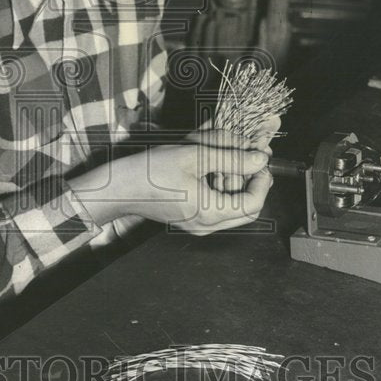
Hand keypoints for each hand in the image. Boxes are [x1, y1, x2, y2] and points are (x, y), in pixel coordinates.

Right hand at [72, 136, 271, 235]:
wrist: (118, 187)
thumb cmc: (150, 171)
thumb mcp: (194, 155)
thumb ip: (231, 156)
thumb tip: (260, 158)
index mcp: (210, 213)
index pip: (254, 203)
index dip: (262, 180)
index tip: (259, 160)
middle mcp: (206, 225)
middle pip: (246, 209)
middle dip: (250, 182)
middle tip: (248, 158)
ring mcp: (197, 225)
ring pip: (231, 207)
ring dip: (234, 182)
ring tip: (226, 158)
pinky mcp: (188, 218)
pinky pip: (215, 206)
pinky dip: (219, 186)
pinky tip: (210, 166)